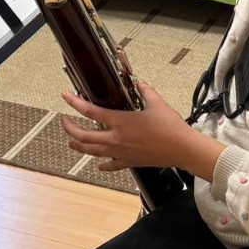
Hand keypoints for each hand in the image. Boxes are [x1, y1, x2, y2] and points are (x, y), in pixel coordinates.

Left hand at [58, 81, 206, 173]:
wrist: (183, 149)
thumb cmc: (171, 127)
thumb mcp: (157, 103)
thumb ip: (145, 91)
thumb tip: (140, 82)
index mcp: (120, 122)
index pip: (90, 111)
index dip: (74, 103)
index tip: (65, 97)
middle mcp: (116, 139)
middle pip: (83, 136)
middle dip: (69, 129)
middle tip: (65, 122)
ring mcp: (121, 152)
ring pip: (92, 152)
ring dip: (78, 146)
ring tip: (71, 142)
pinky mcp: (129, 162)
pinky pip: (111, 166)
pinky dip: (103, 165)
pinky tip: (99, 165)